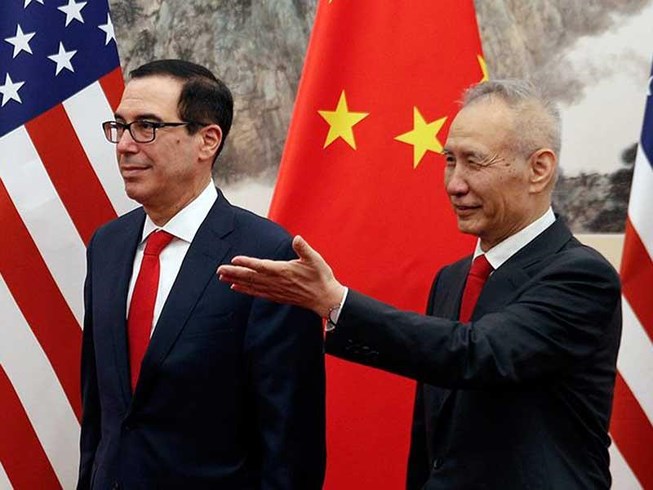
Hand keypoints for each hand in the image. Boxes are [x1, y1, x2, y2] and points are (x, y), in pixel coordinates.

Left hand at [217, 236, 345, 316]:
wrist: (325, 299)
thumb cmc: (320, 277)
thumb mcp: (315, 259)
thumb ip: (304, 248)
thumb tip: (297, 239)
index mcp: (284, 271)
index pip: (262, 266)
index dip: (247, 263)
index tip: (234, 260)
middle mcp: (277, 282)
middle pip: (252, 277)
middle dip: (234, 273)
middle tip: (219, 270)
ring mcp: (276, 290)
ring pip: (252, 285)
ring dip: (236, 281)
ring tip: (222, 278)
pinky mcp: (277, 296)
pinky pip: (257, 293)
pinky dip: (245, 290)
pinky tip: (236, 288)